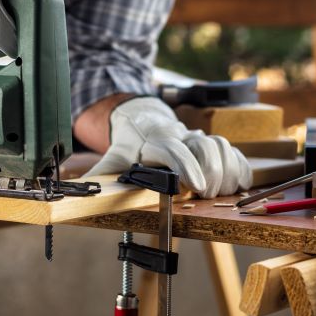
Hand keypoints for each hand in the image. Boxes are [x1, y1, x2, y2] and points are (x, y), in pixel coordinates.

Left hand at [85, 97, 251, 197]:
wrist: (143, 120)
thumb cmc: (128, 146)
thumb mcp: (112, 158)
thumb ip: (100, 175)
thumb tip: (76, 192)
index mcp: (155, 139)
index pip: (173, 147)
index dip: (186, 166)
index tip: (193, 186)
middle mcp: (181, 135)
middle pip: (204, 145)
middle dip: (210, 172)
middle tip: (206, 195)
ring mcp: (199, 138)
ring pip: (221, 145)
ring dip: (226, 170)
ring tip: (221, 192)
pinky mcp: (213, 145)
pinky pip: (234, 152)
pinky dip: (240, 168)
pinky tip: (238, 184)